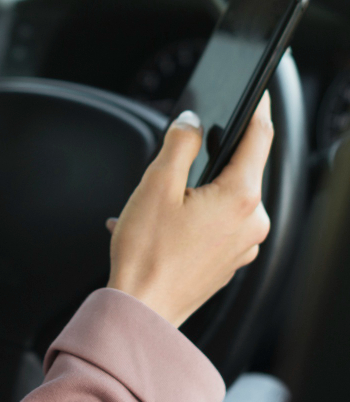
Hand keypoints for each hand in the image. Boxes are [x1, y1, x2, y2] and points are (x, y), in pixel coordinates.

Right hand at [107, 97, 273, 327]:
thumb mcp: (156, 184)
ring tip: (156, 205)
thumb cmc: (147, 254)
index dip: (256, 109)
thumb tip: (191, 122)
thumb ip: (179, 144)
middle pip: (239, 170)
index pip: (259, 138)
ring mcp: (244, 245)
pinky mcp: (230, 261)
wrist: (142, 309)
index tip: (257, 92)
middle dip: (209, 159)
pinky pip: (218, 224)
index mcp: (240, 197)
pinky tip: (161, 224)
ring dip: (196, 191)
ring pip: (225, 198)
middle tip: (173, 163)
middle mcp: (252, 222)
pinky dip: (193, 215)